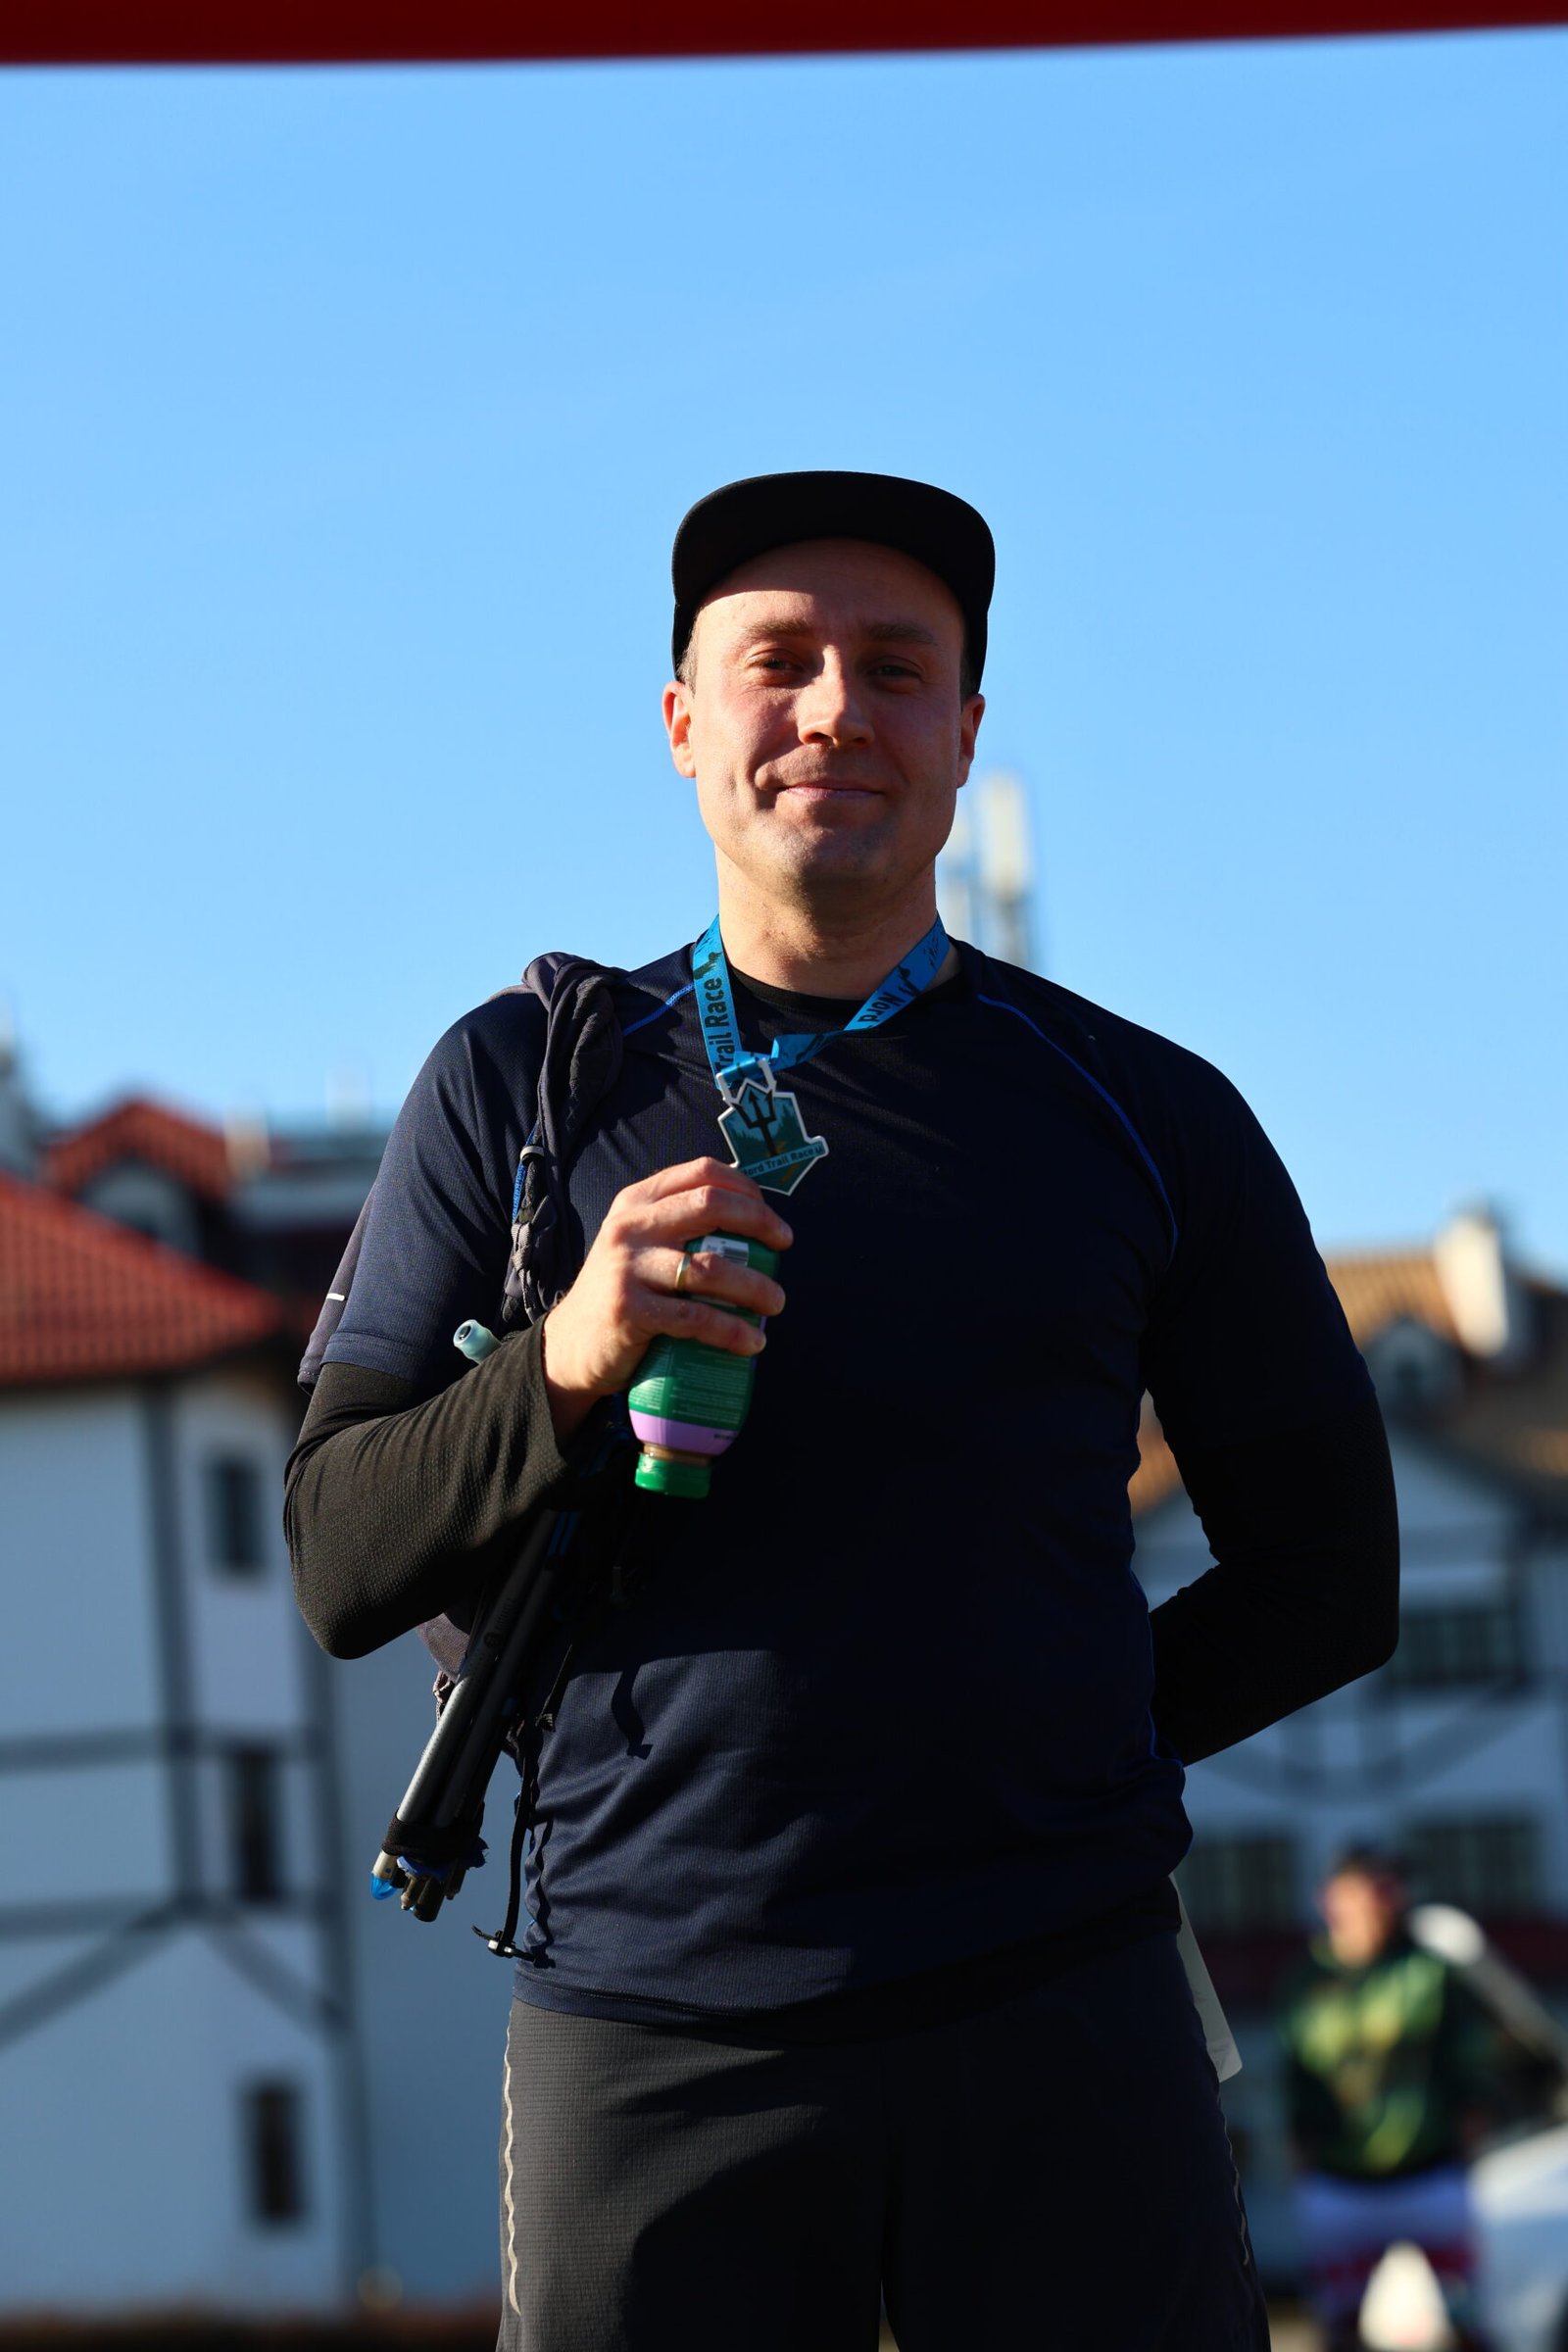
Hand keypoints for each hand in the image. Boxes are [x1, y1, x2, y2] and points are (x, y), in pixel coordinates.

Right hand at [540, 1156, 790, 1442]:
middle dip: (759, 1222)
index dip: (747, 1190)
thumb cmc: (624, 1292)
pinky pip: (695, 1317)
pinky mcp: (629, 1311)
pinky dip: (732, 1331)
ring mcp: (627, 1268)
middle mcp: (630, 1227)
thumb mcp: (639, 1245)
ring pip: (709, 1267)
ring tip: (776, 1302)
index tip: (771, 1219)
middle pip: (710, 1205)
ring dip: (755, 1285)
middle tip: (784, 1246)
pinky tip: (752, 1342)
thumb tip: (754, 1224)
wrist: (573, 1346)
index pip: (702, 1173)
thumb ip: (678, 1226)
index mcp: (637, 1201)